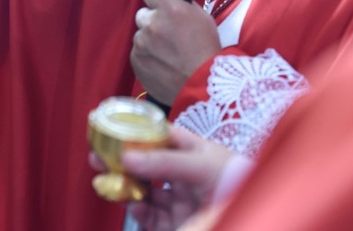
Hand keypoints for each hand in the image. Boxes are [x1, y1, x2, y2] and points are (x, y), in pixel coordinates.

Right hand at [88, 127, 236, 230]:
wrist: (256, 217)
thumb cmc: (237, 182)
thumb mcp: (202, 165)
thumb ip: (164, 161)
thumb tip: (126, 157)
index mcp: (190, 150)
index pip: (157, 135)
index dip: (133, 132)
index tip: (109, 131)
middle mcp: (181, 173)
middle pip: (143, 165)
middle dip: (119, 162)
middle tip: (96, 158)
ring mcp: (178, 199)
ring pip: (142, 191)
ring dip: (123, 186)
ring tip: (107, 183)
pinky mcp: (174, 223)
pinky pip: (149, 217)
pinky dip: (137, 211)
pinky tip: (134, 206)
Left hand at [130, 0, 220, 104]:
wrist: (202, 86)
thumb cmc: (207, 52)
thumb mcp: (202, 19)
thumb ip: (181, 7)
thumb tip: (171, 2)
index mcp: (169, 8)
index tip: (156, 1)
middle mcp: (152, 23)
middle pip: (143, 15)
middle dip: (153, 22)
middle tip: (169, 35)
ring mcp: (141, 43)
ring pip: (141, 36)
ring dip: (150, 42)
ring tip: (169, 55)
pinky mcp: (136, 60)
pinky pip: (138, 53)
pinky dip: (147, 57)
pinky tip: (163, 65)